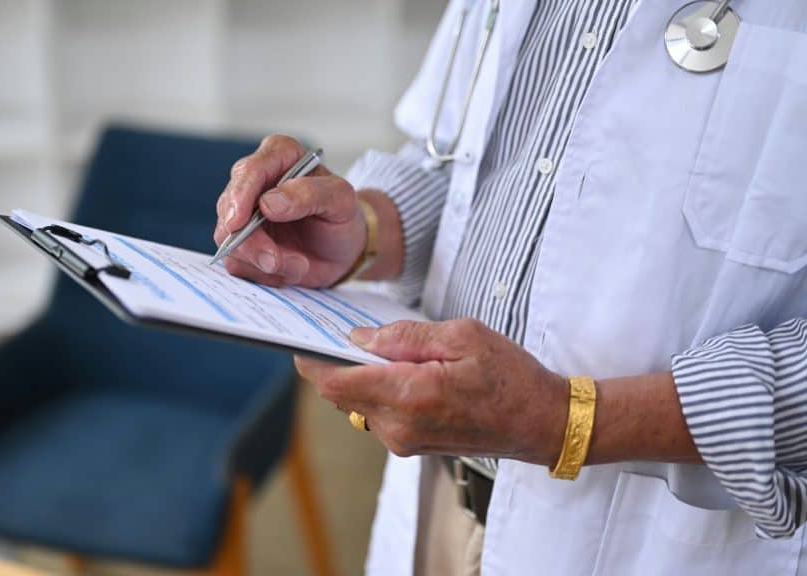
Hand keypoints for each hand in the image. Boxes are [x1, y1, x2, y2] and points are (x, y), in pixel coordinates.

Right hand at [214, 134, 364, 286]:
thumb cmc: (342, 216)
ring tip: (299, 265)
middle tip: (276, 260)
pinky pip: (238, 263)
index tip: (237, 222)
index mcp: (278, 156)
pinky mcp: (241, 244)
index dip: (239, 196)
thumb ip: (309, 194)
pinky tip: (289, 269)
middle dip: (251, 241)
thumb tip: (268, 203)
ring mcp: (243, 215)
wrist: (343, 249)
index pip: (249, 171)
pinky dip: (265, 274)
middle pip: (229, 209)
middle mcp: (254, 182)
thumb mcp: (341, 200)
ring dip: (264, 261)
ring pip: (230, 241)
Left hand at [294, 319, 569, 463]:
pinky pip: (377, 414)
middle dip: (332, 363)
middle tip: (334, 330)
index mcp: (409, 396)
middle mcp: (399, 427)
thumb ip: (405, 336)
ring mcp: (403, 441)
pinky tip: (392, 367)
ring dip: (356, 376)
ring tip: (372, 345)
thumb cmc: (511, 377)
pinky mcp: (411, 445)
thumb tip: (360, 338)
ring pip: (356, 404)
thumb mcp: (462, 336)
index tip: (301, 337)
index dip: (310, 361)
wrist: (542, 422)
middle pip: (340, 395)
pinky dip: (374, 390)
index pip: (335, 383)